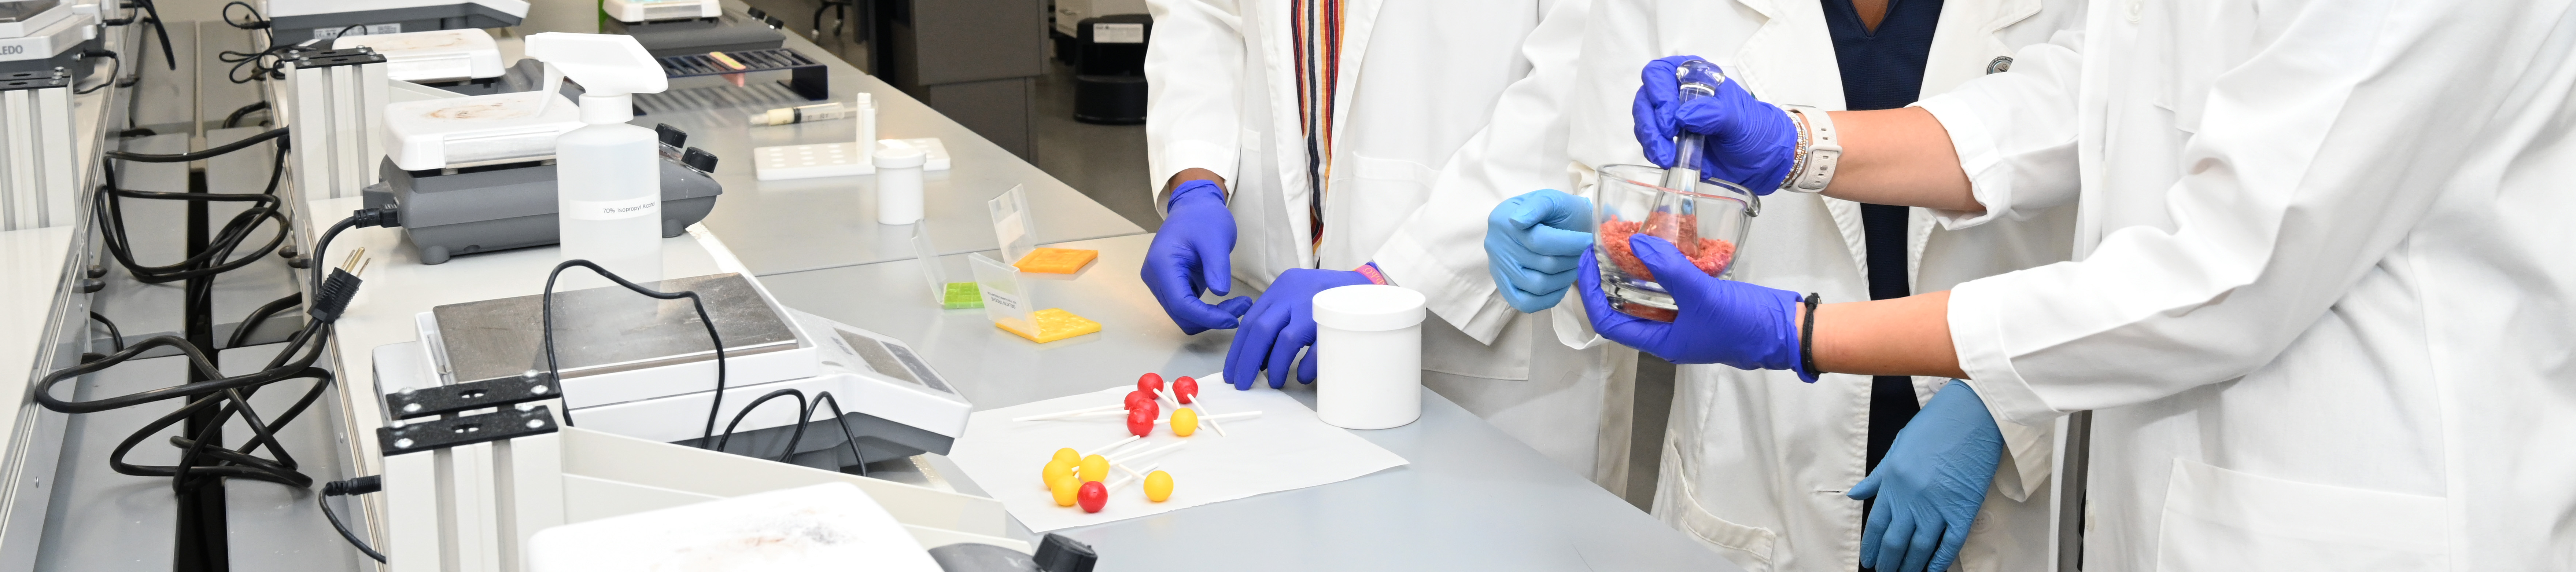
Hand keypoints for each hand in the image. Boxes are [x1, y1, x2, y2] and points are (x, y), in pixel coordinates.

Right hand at [1143, 179, 1252, 333]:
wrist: (1194, 207)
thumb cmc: (1204, 217)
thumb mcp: (1216, 238)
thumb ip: (1217, 267)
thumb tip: (1220, 293)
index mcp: (1161, 263)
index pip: (1181, 304)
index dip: (1207, 317)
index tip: (1233, 319)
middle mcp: (1154, 277)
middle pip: (1180, 314)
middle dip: (1211, 318)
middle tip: (1242, 307)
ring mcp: (1160, 283)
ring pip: (1183, 316)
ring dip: (1209, 317)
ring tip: (1237, 305)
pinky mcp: (1170, 286)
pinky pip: (1187, 308)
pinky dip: (1205, 312)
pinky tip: (1226, 302)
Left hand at [1224, 268, 1372, 388]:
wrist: (1371, 283)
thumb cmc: (1332, 296)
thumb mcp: (1299, 296)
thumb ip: (1278, 319)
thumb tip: (1258, 358)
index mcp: (1282, 287)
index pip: (1250, 320)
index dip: (1238, 349)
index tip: (1232, 371)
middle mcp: (1294, 294)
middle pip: (1261, 330)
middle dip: (1247, 361)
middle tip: (1242, 384)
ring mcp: (1315, 306)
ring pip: (1286, 341)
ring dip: (1276, 367)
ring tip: (1274, 383)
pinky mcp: (1335, 320)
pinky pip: (1316, 349)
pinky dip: (1307, 367)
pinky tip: (1303, 377)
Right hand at [1486, 189, 1594, 312]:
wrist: (1553, 222)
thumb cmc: (1556, 211)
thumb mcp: (1551, 198)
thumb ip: (1539, 205)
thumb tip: (1518, 221)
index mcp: (1503, 219)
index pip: (1538, 241)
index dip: (1569, 244)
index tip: (1589, 242)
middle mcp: (1495, 245)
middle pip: (1542, 264)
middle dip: (1571, 260)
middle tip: (1585, 255)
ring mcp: (1498, 268)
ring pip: (1537, 285)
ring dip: (1564, 278)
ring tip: (1574, 266)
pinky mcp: (1504, 286)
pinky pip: (1525, 303)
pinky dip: (1547, 298)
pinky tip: (1560, 285)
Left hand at [1578, 234, 1807, 375]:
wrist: (1788, 330)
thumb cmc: (1745, 324)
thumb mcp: (1702, 294)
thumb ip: (1668, 269)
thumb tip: (1636, 244)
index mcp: (1661, 342)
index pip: (1609, 321)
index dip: (1591, 294)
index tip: (1586, 262)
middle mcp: (1668, 334)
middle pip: (1623, 308)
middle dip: (1608, 279)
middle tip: (1601, 247)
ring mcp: (1685, 320)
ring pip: (1648, 296)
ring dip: (1635, 272)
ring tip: (1625, 242)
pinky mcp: (1701, 306)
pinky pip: (1672, 288)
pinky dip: (1662, 270)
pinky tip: (1661, 248)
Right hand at [1632, 55, 1800, 192]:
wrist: (1762, 160)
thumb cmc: (1755, 131)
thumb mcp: (1739, 119)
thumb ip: (1713, 113)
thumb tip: (1681, 115)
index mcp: (1695, 76)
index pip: (1659, 73)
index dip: (1658, 94)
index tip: (1671, 121)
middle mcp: (1677, 94)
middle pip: (1645, 99)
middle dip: (1650, 124)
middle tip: (1664, 144)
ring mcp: (1671, 118)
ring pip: (1644, 122)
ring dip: (1650, 141)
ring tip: (1667, 158)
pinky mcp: (1669, 141)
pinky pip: (1650, 143)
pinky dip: (1655, 153)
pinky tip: (1669, 161)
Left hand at [1847, 380, 2003, 571]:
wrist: (1970, 414)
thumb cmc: (1933, 427)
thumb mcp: (1897, 448)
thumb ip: (1877, 477)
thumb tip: (1854, 495)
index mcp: (1893, 482)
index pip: (1875, 524)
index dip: (1871, 546)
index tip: (1869, 561)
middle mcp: (1912, 498)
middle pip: (1895, 541)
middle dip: (1888, 562)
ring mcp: (1938, 505)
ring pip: (1920, 547)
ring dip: (1911, 566)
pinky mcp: (1964, 509)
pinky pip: (1950, 543)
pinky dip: (1940, 560)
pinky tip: (1933, 570)